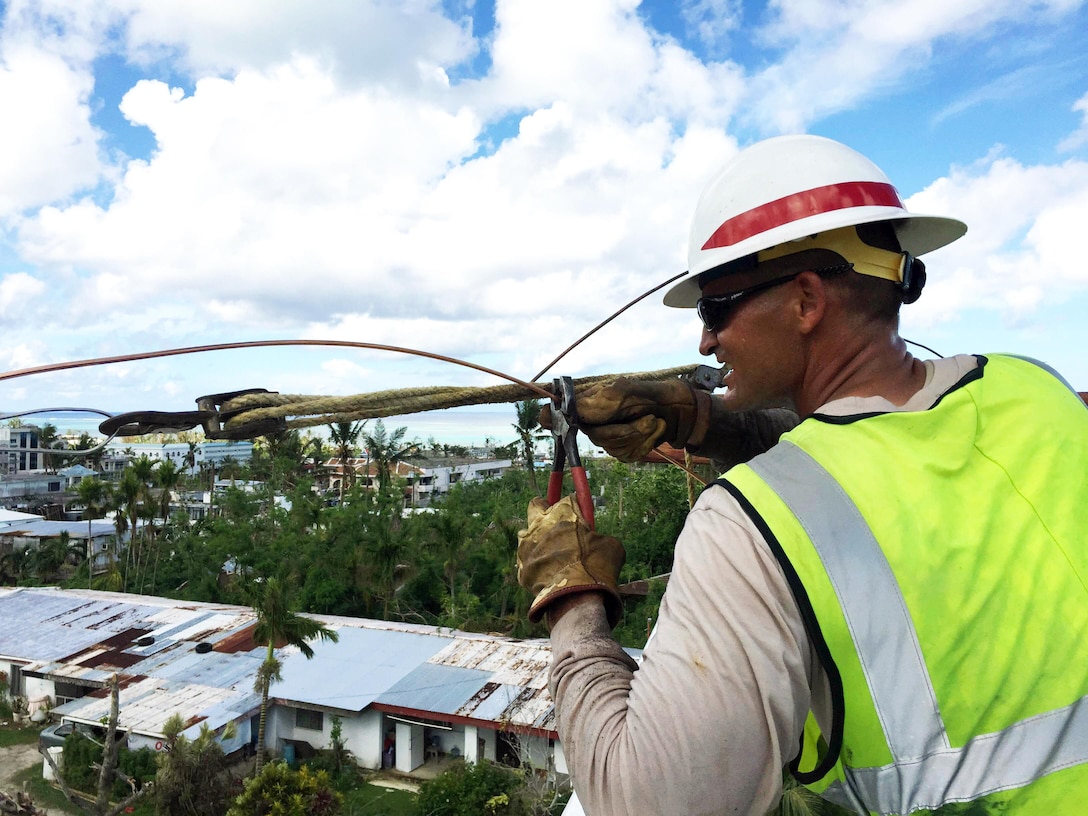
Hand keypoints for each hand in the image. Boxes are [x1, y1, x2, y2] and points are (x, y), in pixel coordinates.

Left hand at [517, 495, 625, 627]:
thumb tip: (599, 541)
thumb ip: (600, 537)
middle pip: (535, 506)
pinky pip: (527, 562)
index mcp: (563, 513)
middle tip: (555, 522)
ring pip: (526, 535)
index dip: (574, 507)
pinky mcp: (521, 569)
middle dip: (544, 511)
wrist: (577, 597)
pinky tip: (550, 575)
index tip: (580, 515)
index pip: (567, 499)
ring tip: (553, 555)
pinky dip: (536, 566)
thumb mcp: (610, 546)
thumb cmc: (597, 567)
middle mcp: (540, 525)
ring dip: (537, 541)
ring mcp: (527, 547)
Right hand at [541, 377, 709, 461]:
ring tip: (651, 421)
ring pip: (613, 446)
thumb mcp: (618, 393)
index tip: (554, 420)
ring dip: (639, 434)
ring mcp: (607, 438)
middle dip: (622, 428)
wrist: (679, 411)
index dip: (552, 419)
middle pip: (594, 436)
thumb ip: (587, 405)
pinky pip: (628, 454)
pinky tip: (654, 429)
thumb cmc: (648, 395)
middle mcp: (592, 422)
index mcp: (586, 403)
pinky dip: (646, 442)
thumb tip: (550, 411)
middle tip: (643, 416)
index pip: (554, 414)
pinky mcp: (622, 452)